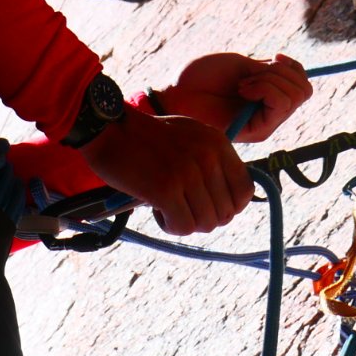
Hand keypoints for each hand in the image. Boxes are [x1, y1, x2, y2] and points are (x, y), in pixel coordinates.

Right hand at [78, 110, 251, 235]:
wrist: (110, 129)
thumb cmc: (146, 137)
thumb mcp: (190, 137)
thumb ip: (213, 162)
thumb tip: (228, 202)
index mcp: (217, 143)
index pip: (245, 191)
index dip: (229, 206)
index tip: (208, 205)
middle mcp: (208, 157)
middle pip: (225, 213)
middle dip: (202, 217)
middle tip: (181, 206)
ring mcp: (188, 173)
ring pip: (205, 223)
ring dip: (185, 222)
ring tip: (167, 206)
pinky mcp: (166, 189)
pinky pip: (183, 227)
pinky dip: (170, 226)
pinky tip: (157, 211)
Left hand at [156, 53, 311, 143]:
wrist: (178, 91)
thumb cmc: (204, 76)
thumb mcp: (242, 66)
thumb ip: (270, 71)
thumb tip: (294, 71)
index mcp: (269, 96)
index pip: (303, 84)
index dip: (293, 67)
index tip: (273, 57)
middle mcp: (272, 113)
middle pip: (303, 91)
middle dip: (281, 72)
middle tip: (250, 74)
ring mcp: (267, 123)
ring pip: (294, 97)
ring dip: (269, 80)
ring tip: (242, 83)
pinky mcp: (259, 131)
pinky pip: (279, 104)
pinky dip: (264, 87)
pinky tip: (242, 89)